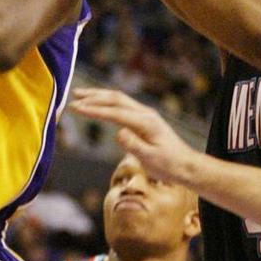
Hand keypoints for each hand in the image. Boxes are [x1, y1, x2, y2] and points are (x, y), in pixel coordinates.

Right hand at [70, 88, 193, 183]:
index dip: (94, 110)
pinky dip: (106, 101)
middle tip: (73, 98)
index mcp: (145, 122)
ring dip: (98, 95)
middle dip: (93, 97)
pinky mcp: (143, 119)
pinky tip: (97, 102)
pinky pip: (121, 105)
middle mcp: (145, 113)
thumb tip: (118, 133)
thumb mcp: (151, 159)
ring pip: (118, 99)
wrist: (187, 166)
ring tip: (80, 95)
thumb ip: (134, 145)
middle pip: (115, 98)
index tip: (76, 108)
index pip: (115, 112)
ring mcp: (144, 114)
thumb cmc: (169, 166)